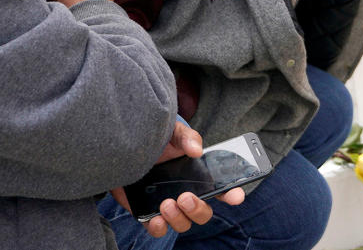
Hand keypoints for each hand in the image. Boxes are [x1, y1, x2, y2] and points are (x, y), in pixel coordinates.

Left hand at [111, 122, 244, 236]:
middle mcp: (187, 193)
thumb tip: (197, 150)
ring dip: (179, 218)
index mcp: (199, 176)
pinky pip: (159, 230)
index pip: (221, 188)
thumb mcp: (172, 133)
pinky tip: (156, 219)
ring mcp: (169, 205)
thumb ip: (186, 137)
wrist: (126, 150)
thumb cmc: (156, 141)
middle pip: (204, 212)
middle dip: (198, 209)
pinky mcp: (149, 213)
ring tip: (166, 203)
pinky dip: (159, 228)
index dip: (232, 194)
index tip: (236, 196)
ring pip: (184, 224)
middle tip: (185, 197)